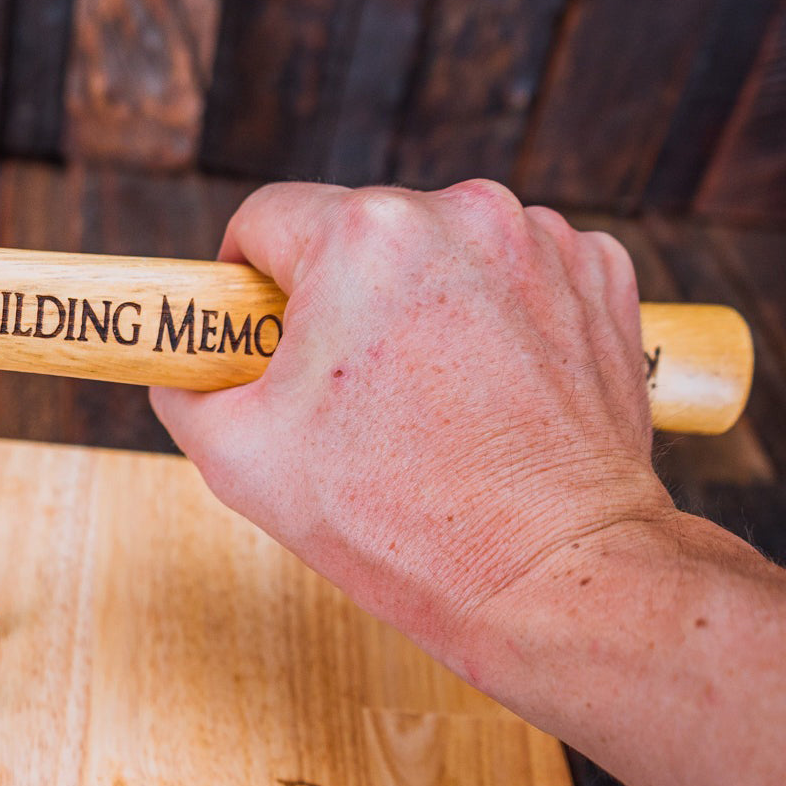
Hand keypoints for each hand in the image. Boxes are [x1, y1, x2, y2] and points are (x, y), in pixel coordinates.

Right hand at [151, 180, 674, 667]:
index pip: (265, 219)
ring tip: (427, 398)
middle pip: (357, 232)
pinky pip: (516, 271)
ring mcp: (541, 241)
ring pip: (438, 250)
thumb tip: (186, 368)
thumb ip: (188, 387)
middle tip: (343, 390)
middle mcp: (459, 212)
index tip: (258, 334)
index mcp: (362, 235)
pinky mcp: (599, 277)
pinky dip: (497, 313)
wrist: (550, 574)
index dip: (246, 281)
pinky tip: (490, 386)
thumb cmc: (394, 519)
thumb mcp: (237, 456)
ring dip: (420, 301)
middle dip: (339, 297)